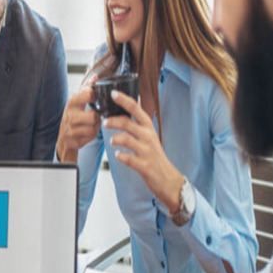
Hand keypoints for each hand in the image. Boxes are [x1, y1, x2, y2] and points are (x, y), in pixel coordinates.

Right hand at [56, 77, 100, 162]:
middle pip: (94, 116)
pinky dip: (93, 134)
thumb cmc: (72, 118)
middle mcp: (69, 115)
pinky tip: (88, 132)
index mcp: (71, 102)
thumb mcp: (77, 102)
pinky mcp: (74, 140)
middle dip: (97, 117)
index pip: (88, 93)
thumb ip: (86, 88)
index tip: (95, 99)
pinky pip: (92, 136)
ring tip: (92, 124)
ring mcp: (71, 129)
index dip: (95, 96)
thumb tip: (95, 76)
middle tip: (94, 116)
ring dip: (96, 126)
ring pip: (94, 127)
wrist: (63, 140)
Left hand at [105, 91, 184, 211]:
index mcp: (148, 127)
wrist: (167, 178)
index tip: (113, 93)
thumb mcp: (148, 137)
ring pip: (126, 139)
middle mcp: (148, 137)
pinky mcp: (144, 165)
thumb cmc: (155, 156)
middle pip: (127, 122)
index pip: (136, 108)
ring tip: (112, 141)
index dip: (124, 100)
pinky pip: (128, 158)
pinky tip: (118, 155)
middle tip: (104, 122)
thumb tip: (121, 114)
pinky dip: (121, 156)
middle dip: (113, 120)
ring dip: (115, 138)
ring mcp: (146, 151)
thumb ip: (136, 126)